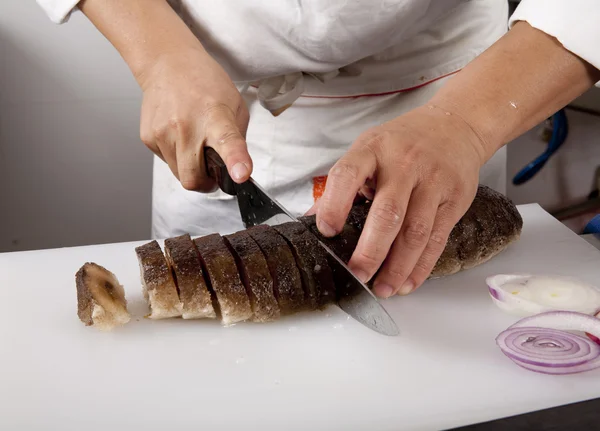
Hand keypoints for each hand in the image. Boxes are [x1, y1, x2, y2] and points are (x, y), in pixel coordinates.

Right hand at [137, 49, 250, 191]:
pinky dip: (176, 156)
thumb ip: (238, 138)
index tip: (240, 175)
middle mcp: (186, 127)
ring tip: (194, 144)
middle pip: (192, 178)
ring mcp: (163, 133)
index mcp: (216, 117)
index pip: (228, 143)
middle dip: (204, 183)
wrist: (167, 63)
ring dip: (190, 168)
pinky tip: (179, 135)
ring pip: (178, 174)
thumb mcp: (235, 105)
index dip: (235, 161)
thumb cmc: (205, 82)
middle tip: (212, 173)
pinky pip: (166, 162)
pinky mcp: (148, 137)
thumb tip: (236, 167)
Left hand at [314, 104, 489, 297]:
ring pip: (415, 232)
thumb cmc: (404, 142)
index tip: (326, 231)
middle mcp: (404, 164)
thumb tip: (312, 220)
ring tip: (382, 288)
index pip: (348, 175)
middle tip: (357, 275)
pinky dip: (421, 266)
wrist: (455, 125)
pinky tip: (407, 282)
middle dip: (370, 250)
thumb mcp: (369, 150)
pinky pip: (437, 239)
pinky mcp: (454, 199)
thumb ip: (343, 184)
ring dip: (397, 267)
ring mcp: (432, 181)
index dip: (334, 204)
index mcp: (373, 149)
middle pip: (387, 213)